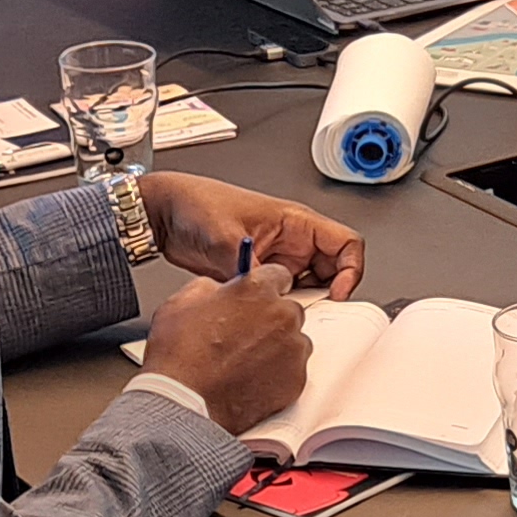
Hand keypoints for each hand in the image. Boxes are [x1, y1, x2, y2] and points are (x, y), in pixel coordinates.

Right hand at [143, 265, 309, 435]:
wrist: (184, 400)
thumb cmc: (180, 355)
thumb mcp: (182, 300)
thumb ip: (211, 287)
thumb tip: (218, 289)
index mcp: (257, 289)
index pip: (278, 275)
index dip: (265, 287)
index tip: (259, 297)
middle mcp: (282, 316)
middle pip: (288, 310)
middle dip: (270, 319)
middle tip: (243, 335)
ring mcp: (293, 349)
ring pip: (294, 341)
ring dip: (276, 347)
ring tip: (244, 361)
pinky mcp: (295, 380)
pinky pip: (293, 370)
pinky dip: (277, 374)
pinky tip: (250, 378)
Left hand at [146, 170, 367, 300]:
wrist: (166, 214)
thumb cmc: (197, 203)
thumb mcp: (226, 235)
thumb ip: (246, 267)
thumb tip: (260, 292)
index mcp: (296, 221)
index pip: (346, 244)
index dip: (350, 271)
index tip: (336, 293)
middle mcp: (292, 242)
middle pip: (332, 272)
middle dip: (324, 294)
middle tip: (304, 309)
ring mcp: (276, 259)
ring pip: (308, 288)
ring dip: (299, 303)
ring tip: (280, 310)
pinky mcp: (259, 275)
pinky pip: (280, 295)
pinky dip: (277, 307)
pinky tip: (262, 312)